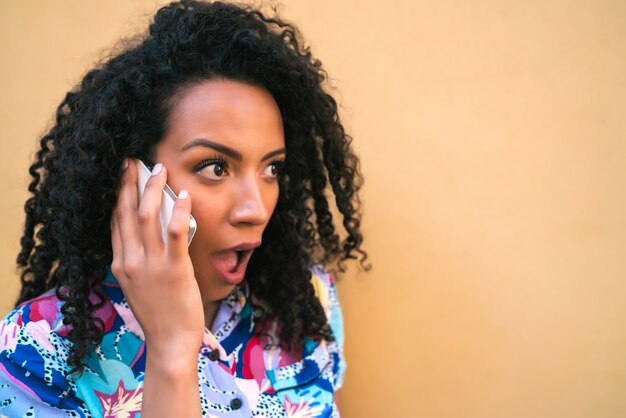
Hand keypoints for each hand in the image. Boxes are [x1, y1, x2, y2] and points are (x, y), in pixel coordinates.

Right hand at [110, 159, 203, 358]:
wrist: (170, 343)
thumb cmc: (159, 315)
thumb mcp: (139, 285)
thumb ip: (139, 261)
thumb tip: (149, 236)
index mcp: (121, 264)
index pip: (116, 222)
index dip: (118, 196)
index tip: (123, 177)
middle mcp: (130, 261)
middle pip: (125, 213)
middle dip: (129, 183)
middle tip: (134, 161)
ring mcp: (151, 264)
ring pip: (147, 216)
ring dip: (153, 189)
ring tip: (159, 170)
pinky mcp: (174, 269)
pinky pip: (175, 232)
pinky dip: (179, 210)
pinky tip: (184, 196)